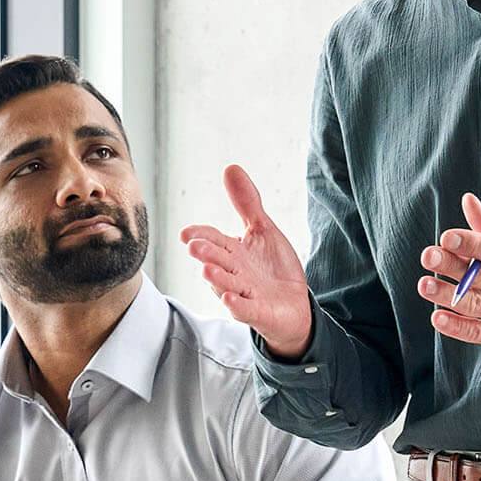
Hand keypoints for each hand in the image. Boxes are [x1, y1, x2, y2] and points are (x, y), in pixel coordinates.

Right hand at [180, 165, 313, 359]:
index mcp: (233, 252)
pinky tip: (230, 299)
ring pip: (227, 285)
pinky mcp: (258, 313)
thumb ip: (246, 203)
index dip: (201, 236)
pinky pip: (246, 310)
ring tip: (207, 270)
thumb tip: (230, 167)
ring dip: (217, 279)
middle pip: (217, 262)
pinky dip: (237, 306)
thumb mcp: (262, 229)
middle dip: (206, 254)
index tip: (187, 232)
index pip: (213, 240)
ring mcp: (245, 294)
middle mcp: (234, 273)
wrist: (293, 304)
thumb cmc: (271, 268)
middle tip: (194, 246)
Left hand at [417, 193, 480, 361]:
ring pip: (478, 306)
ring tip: (425, 284)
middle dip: (453, 266)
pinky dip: (457, 328)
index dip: (472, 243)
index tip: (448, 237)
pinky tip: (438, 317)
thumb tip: (468, 201)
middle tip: (429, 255)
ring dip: (447, 296)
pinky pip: (480, 334)